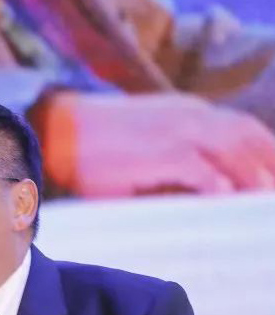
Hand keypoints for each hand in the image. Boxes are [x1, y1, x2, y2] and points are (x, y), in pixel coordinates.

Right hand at [41, 92, 274, 196]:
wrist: (61, 129)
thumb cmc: (97, 144)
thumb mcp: (146, 143)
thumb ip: (176, 160)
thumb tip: (201, 187)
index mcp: (189, 112)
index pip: (243, 129)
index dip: (265, 152)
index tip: (271, 177)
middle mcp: (191, 117)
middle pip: (247, 138)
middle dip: (268, 164)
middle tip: (272, 194)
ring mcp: (178, 133)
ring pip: (233, 153)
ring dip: (253, 178)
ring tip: (263, 202)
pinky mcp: (161, 153)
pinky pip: (202, 171)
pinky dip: (219, 185)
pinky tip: (228, 201)